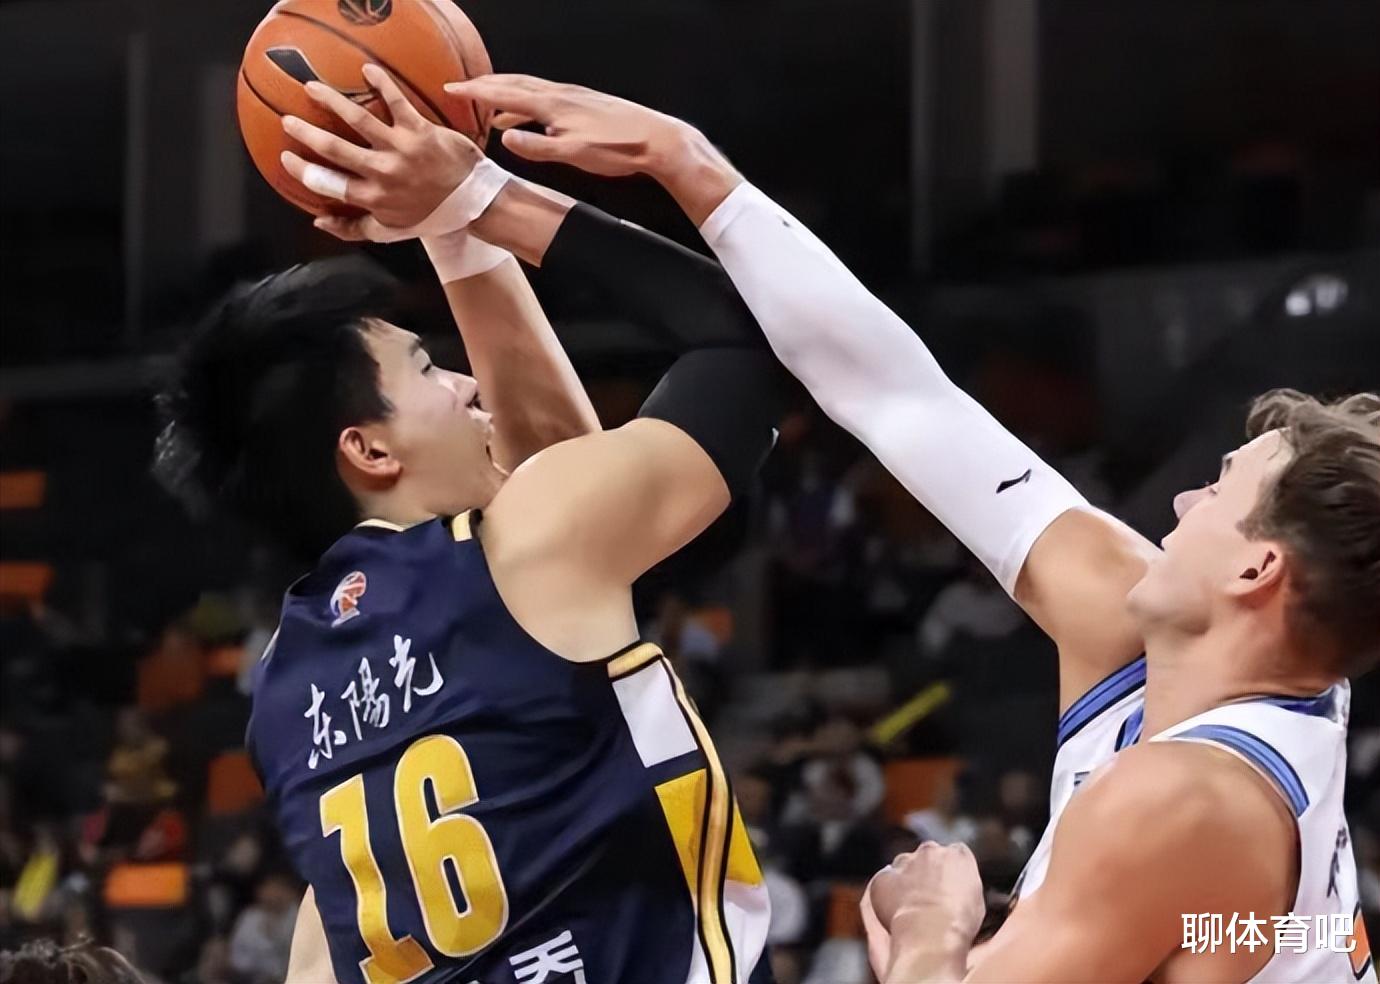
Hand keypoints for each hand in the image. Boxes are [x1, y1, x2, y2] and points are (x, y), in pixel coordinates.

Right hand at [279, 64, 481, 237]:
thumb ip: (353, 229)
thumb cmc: (431, 216)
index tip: (286, 156)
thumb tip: (318, 222)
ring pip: (358, 120)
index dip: (303, 171)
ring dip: (332, 101)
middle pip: (335, 149)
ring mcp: (401, 150)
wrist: (474, 201)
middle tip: (289, 120)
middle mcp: (383, 173)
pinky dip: (382, 83)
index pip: (328, 183)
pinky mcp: (421, 131)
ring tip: (313, 88)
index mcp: (373, 198)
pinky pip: (397, 101)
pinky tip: (367, 69)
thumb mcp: (391, 230)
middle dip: (307, 133)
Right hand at [444, 74, 691, 177]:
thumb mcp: (572, 153)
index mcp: (553, 104)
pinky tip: (528, 118)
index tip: (452, 90)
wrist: (657, 140)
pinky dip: (527, 103)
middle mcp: (561, 94)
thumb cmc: (617, 149)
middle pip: (515, 84)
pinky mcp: (584, 104)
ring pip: (530, 90)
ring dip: (506, 95)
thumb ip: (536, 147)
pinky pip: (545, 98)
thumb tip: (504, 137)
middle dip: (486, 86)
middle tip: (461, 89)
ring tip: (488, 105)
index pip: (505, 93)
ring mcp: (573, 97)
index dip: (476, 92)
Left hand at [866, 843, 984, 980]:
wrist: (931, 931)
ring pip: (903, 866)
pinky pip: (884, 882)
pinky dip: (887, 892)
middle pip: (927, 855)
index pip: (954, 854)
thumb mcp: (976, 901)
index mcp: (957, 854)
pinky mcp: (883, 877)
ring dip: (906, 880)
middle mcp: (930, 851)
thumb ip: (964, 885)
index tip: (950, 887)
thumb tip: (956, 891)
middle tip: (930, 896)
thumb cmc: (959, 922)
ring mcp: (904, 862)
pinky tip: (895, 910)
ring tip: (912, 907)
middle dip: (927, 871)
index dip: (951, 872)